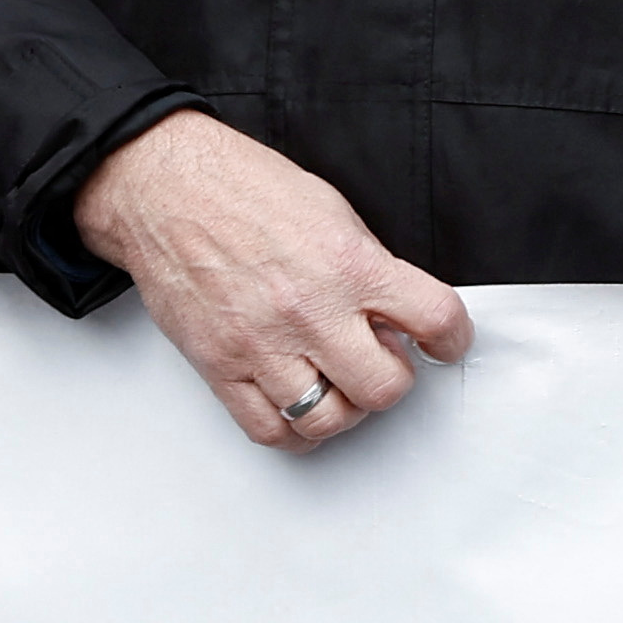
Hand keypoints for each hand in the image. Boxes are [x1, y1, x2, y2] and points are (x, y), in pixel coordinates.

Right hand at [70, 110, 471, 452]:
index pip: (435, 318)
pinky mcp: (219, 367)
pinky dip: (293, 430)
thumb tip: (398, 312)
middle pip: (384, 388)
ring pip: (327, 419)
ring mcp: (262, 346)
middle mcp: (309, 312)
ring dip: (345, 409)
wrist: (168, 193)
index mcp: (351, 266)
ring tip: (342, 385)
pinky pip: (267, 429)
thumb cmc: (247, 193)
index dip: (454, 338)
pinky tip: (301, 406)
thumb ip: (372, 269)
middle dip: (394, 379)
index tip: (448, 343)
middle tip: (383, 360)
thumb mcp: (336, 214)